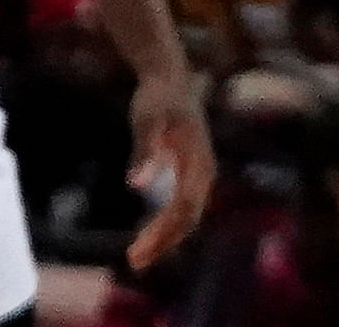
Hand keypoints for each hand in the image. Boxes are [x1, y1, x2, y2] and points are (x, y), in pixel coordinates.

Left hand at [123, 63, 216, 269]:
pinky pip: (183, 205)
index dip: (163, 234)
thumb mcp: (146, 121)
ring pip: (188, 215)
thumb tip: (136, 186)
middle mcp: (204, 169)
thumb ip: (144, 151)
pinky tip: (148, 232)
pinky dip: (167, 224)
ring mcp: (199, 171)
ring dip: (166, 237)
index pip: (184, 208)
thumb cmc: (157, 97)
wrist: (169, 76)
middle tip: (134, 261)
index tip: (137, 252)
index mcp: (198, 160)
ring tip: (137, 255)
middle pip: (189, 217)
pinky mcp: (190, 170)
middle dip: (164, 242)